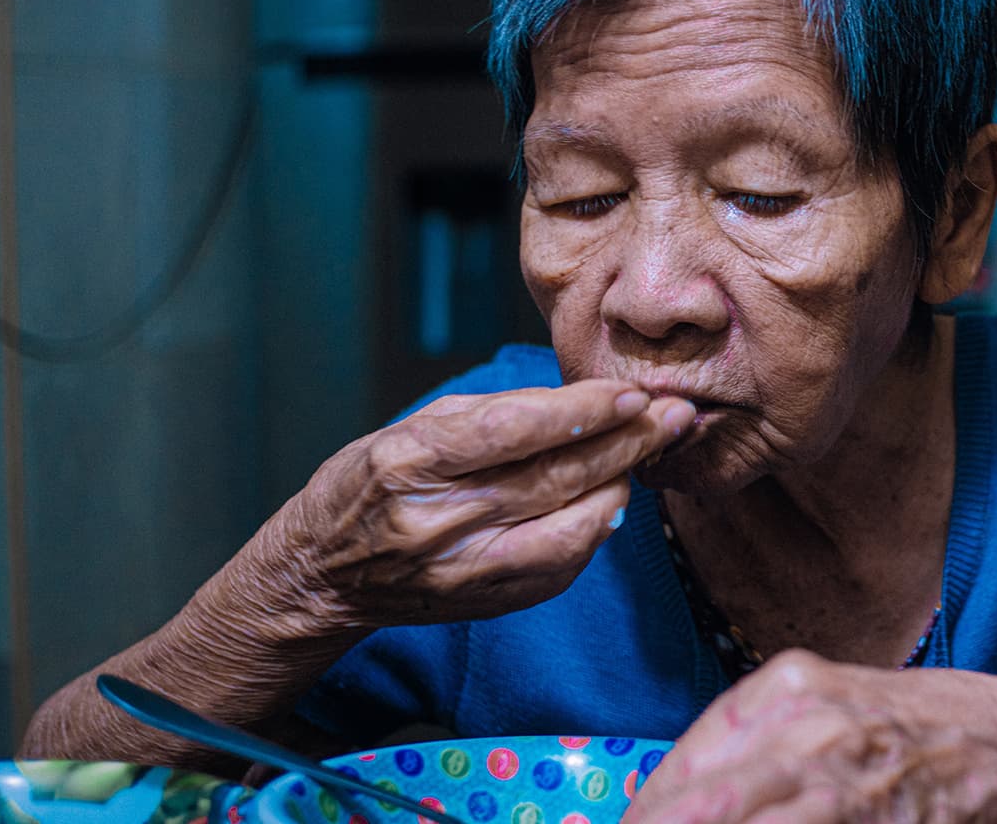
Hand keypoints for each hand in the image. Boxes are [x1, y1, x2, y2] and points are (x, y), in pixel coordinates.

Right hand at [263, 380, 695, 629]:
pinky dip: (595, 529)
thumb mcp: (410, 428)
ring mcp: (463, 570)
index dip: (582, 411)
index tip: (631, 394)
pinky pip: (562, 565)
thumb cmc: (368, 486)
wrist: (322, 576)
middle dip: (625, 443)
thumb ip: (490, 415)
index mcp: (410, 463)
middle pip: (553, 478)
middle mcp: (437, 522)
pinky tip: (614, 498)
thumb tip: (576, 406)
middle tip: (674, 416)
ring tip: (652, 450)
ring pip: (569, 527)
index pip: (513, 431)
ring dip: (621, 485)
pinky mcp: (486, 602)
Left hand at [625, 652, 996, 823]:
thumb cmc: (931, 736)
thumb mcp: (836, 718)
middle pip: (689, 808)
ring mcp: (840, 772)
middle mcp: (802, 721)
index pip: (675, 769)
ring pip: (731, 822)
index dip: (642, 817)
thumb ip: (762, 753)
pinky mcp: (875, 814)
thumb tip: (680, 804)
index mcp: (783, 686)